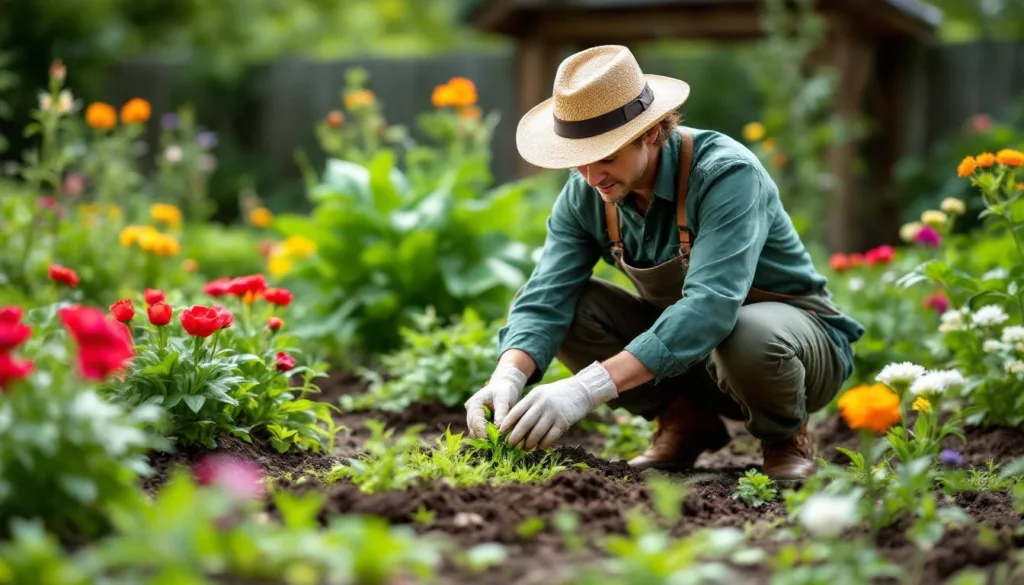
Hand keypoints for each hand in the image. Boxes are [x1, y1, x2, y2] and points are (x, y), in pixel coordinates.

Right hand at [464, 365, 527, 437]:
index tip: (491, 439)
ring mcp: (472, 418)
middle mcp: (470, 411)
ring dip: (485, 438)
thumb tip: (499, 430)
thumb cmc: (504, 391)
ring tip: (498, 441)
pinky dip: (487, 436)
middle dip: (483, 436)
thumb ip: (501, 413)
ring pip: (475, 432)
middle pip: (473, 428)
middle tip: (497, 443)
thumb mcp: (504, 399)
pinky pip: (480, 433)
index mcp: (474, 403)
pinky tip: (497, 439)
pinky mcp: (477, 423)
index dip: (482, 430)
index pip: (475, 420)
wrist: (503, 387)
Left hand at [499, 361, 617, 450]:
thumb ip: (528, 406)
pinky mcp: (563, 421)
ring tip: (525, 448)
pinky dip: (544, 443)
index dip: (507, 423)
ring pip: (537, 432)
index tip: (500, 433)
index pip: (516, 411)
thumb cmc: (556, 395)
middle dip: (515, 436)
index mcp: (533, 396)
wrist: (581, 390)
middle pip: (524, 423)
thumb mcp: (540, 394)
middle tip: (509, 445)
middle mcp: (542, 404)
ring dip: (529, 443)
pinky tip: (540, 447)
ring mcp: (553, 413)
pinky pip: (551, 436)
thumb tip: (513, 424)